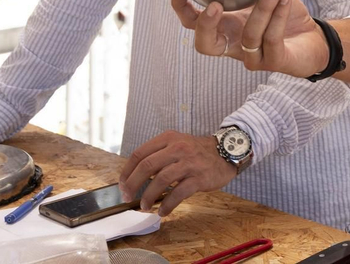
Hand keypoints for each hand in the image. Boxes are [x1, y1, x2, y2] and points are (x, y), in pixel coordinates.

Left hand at [118, 131, 237, 215]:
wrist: (227, 152)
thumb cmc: (198, 152)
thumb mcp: (178, 144)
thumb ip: (159, 156)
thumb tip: (136, 177)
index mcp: (168, 138)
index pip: (140, 154)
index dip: (127, 171)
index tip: (122, 185)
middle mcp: (178, 148)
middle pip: (147, 166)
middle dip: (132, 184)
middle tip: (127, 197)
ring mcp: (189, 162)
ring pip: (161, 180)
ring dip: (148, 197)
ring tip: (145, 207)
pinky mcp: (199, 178)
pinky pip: (178, 193)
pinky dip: (167, 205)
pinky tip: (163, 211)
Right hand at [171, 0, 328, 77]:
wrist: (313, 39)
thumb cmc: (286, 17)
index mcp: (226, 28)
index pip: (193, 24)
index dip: (182, 8)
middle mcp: (234, 45)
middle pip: (205, 44)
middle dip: (205, 25)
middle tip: (215, 5)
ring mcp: (253, 57)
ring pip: (248, 36)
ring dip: (261, 9)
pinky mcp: (274, 61)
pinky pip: (271, 38)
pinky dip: (277, 16)